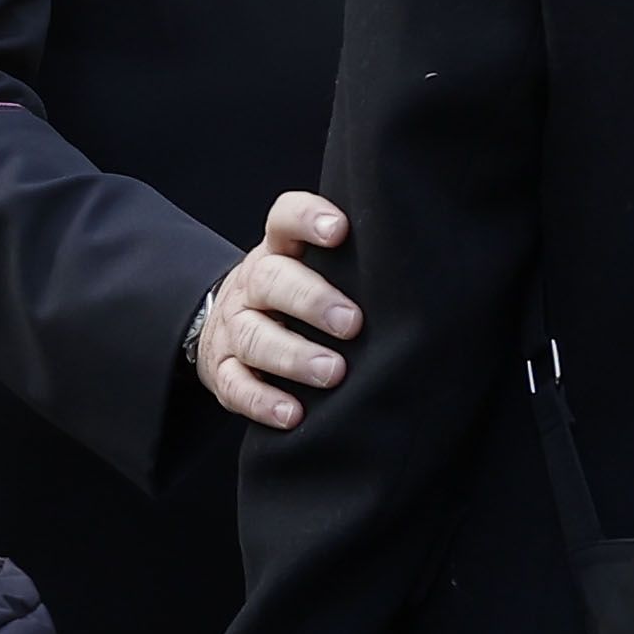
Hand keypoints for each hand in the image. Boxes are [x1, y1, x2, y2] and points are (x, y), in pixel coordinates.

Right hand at [191, 190, 360, 431]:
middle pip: (271, 280)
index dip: (307, 219)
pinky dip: (263, 401)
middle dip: (312, 301)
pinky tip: (293, 414)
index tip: (338, 231)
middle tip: (351, 323)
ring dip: (293, 356)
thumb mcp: (308, 268)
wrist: (221, 327)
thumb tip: (413, 277)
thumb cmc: (290, 299)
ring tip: (332, 372)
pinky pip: (236, 386)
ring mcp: (233, 328)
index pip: (284, 220)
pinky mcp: (222, 370)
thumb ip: (346, 264)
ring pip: (255, 337)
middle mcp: (252, 285)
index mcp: (277, 252)